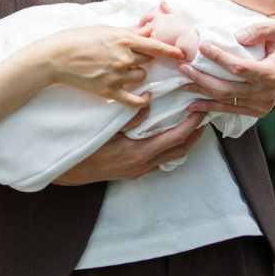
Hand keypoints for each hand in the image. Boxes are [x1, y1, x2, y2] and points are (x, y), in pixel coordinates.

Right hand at [41, 24, 185, 108]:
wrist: (57, 57)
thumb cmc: (78, 39)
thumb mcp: (105, 29)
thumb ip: (129, 32)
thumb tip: (148, 29)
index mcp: (125, 39)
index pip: (155, 46)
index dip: (171, 50)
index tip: (183, 54)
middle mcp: (124, 58)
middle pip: (148, 62)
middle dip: (144, 60)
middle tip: (134, 58)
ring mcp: (117, 76)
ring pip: (141, 78)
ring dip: (138, 75)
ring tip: (125, 71)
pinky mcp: (109, 91)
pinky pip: (133, 100)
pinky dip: (141, 100)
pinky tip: (145, 98)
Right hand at [53, 112, 207, 184]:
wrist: (70, 171)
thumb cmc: (85, 148)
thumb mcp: (105, 128)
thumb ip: (129, 116)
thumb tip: (149, 103)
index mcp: (139, 153)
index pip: (175, 138)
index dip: (191, 124)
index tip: (200, 110)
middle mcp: (143, 165)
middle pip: (180, 150)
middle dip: (195, 135)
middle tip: (204, 117)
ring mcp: (139, 171)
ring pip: (171, 158)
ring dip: (184, 142)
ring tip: (191, 126)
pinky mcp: (134, 172)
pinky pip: (160, 161)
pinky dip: (169, 148)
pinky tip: (167, 137)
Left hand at [179, 20, 274, 119]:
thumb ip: (261, 29)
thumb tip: (237, 36)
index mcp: (271, 73)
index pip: (239, 68)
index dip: (219, 58)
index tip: (202, 47)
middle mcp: (265, 93)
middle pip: (227, 88)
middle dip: (202, 78)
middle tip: (183, 67)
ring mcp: (262, 105)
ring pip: (227, 101)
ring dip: (202, 94)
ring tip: (183, 84)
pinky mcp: (258, 111)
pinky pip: (232, 110)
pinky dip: (212, 108)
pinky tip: (195, 105)